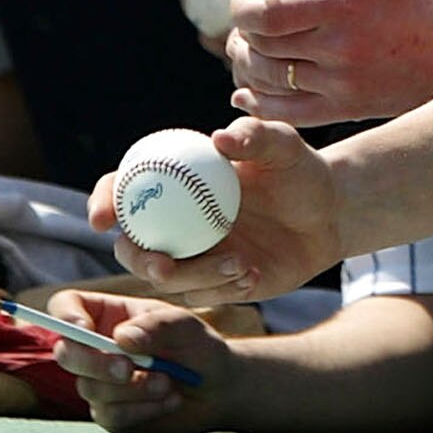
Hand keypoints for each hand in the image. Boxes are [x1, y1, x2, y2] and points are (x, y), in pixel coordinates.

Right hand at [44, 288, 238, 432]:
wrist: (218, 389)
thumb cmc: (199, 347)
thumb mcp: (186, 326)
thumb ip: (157, 325)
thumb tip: (120, 338)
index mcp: (108, 315)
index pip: (66, 306)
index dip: (65, 316)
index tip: (83, 329)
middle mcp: (96, 349)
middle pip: (66, 353)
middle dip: (95, 363)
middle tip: (128, 368)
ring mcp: (100, 383)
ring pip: (90, 388)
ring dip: (132, 388)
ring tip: (168, 382)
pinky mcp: (111, 413)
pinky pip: (111, 415)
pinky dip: (142, 408)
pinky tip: (169, 400)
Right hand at [87, 116, 339, 304]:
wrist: (329, 213)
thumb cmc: (300, 170)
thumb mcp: (284, 146)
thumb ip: (256, 136)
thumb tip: (222, 139)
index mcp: (174, 183)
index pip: (123, 188)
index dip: (103, 201)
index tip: (105, 217)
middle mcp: (173, 222)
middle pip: (131, 246)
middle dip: (138, 260)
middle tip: (164, 265)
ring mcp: (190, 257)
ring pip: (166, 280)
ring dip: (195, 277)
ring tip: (241, 263)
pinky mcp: (212, 285)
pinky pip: (201, 297)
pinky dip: (222, 290)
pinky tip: (254, 275)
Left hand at [226, 0, 432, 126]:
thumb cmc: (407, 1)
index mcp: (341, 4)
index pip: (267, 15)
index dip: (242, 9)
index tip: (242, 1)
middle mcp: (338, 46)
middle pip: (263, 46)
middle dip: (243, 32)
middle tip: (245, 23)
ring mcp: (341, 82)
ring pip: (268, 79)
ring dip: (246, 64)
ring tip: (246, 50)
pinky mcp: (346, 108)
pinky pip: (287, 113)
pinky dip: (259, 104)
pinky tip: (246, 92)